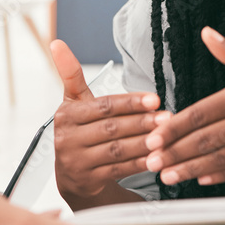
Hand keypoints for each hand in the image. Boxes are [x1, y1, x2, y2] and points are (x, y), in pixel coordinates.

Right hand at [50, 39, 168, 200]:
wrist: (72, 175)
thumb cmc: (80, 130)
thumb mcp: (74, 103)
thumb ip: (71, 75)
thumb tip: (56, 42)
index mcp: (66, 115)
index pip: (103, 106)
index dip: (130, 103)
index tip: (155, 100)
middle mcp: (66, 138)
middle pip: (111, 128)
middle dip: (142, 123)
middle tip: (168, 118)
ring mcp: (75, 161)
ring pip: (116, 150)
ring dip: (144, 143)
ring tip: (166, 137)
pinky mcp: (86, 181)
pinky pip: (118, 170)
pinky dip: (139, 164)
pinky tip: (157, 158)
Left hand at [144, 27, 224, 185]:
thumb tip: (205, 34)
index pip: (202, 113)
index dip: (175, 127)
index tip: (154, 136)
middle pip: (206, 141)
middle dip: (176, 153)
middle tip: (150, 162)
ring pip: (223, 159)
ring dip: (193, 169)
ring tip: (168, 176)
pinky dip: (222, 174)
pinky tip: (203, 179)